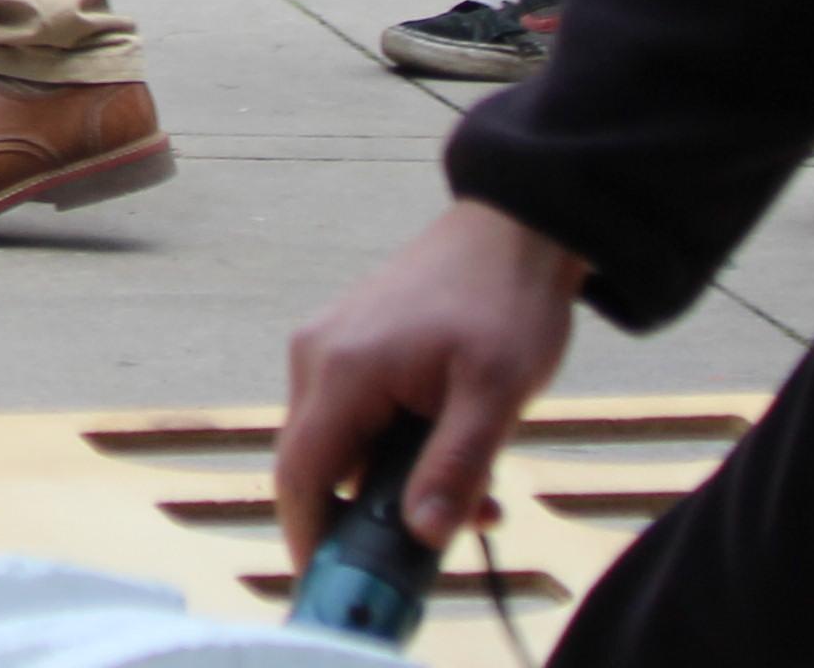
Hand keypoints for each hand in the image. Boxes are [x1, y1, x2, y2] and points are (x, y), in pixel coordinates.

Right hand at [277, 202, 586, 568]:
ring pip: (344, 441)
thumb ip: (455, 467)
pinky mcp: (352, 343)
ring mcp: (331, 345)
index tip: (333, 583)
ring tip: (477, 498)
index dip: (308, 534)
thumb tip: (422, 535)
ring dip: (395, 481)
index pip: (299, 473)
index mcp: (341, 369)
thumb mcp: (495, 395)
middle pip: (320, 462)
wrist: (514, 229)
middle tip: (442, 543)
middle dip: (373, 514)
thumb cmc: (505, 302)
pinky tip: (457, 454)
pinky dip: (397, 447)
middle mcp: (317, 356)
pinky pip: (358, 413)